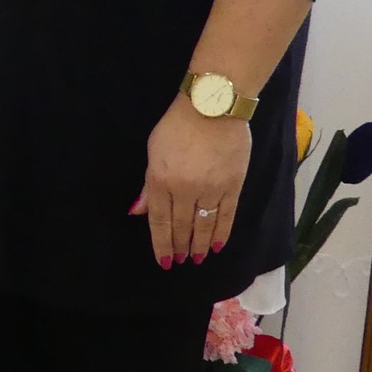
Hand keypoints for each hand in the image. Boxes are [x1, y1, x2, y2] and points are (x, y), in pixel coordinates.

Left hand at [137, 96, 250, 267]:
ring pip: (204, 225)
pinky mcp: (233, 186)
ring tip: (197, 258)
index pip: (159, 220)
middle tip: (180, 262)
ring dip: (199, 245)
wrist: (212, 109)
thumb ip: (149, 186)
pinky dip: (221, 233)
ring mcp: (211, 189)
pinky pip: (227, 216)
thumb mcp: (153, 152)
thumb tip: (138, 212)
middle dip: (179, 247)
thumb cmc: (176, 126)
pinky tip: (217, 246)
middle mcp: (185, 190)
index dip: (161, 243)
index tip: (163, 260)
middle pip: (181, 226)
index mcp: (161, 180)